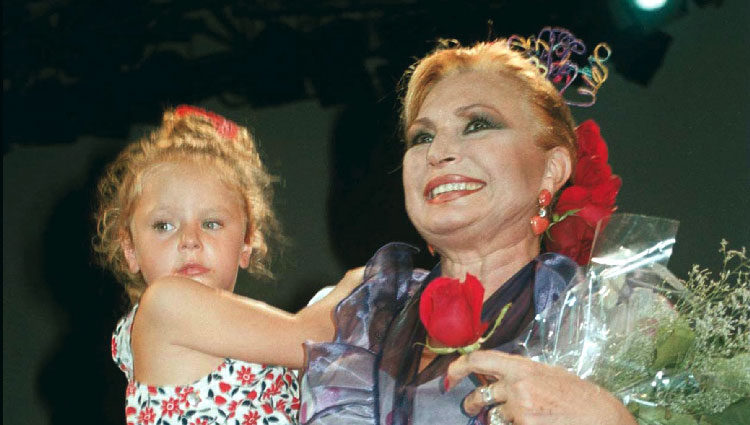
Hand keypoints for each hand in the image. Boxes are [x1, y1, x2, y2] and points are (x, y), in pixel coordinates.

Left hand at [446, 350, 635, 424]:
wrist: (602, 418)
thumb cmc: (580, 396)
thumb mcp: (550, 373)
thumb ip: (522, 373)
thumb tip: (497, 374)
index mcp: (523, 367)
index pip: (480, 360)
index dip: (458, 367)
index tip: (449, 377)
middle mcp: (517, 387)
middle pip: (480, 395)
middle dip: (473, 403)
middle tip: (472, 406)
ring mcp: (520, 411)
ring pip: (494, 418)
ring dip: (501, 420)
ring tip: (525, 416)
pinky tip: (533, 423)